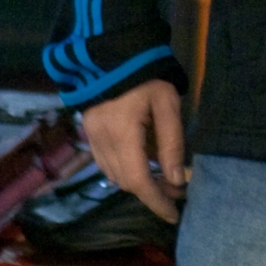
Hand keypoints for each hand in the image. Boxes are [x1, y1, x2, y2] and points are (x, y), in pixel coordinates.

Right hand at [81, 78, 185, 223]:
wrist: (115, 51)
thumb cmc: (147, 76)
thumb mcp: (167, 105)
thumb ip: (172, 143)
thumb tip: (176, 181)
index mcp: (122, 132)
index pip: (138, 180)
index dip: (156, 201)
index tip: (174, 215)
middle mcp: (101, 139)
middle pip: (125, 181)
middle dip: (152, 191)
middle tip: (176, 190)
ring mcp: (92, 135)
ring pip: (114, 174)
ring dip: (138, 182)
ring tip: (163, 177)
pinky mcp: (89, 130)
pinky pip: (106, 162)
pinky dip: (124, 169)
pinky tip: (142, 162)